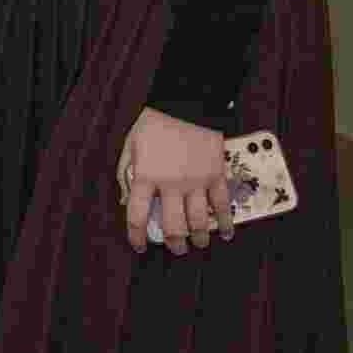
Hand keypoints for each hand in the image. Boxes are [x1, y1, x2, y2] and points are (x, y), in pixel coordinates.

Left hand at [119, 106, 231, 256]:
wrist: (186, 103)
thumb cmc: (155, 123)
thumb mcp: (130, 145)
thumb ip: (126, 173)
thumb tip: (126, 199)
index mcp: (145, 176)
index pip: (137, 215)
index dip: (136, 235)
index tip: (139, 246)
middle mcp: (170, 184)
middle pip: (172, 226)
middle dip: (174, 243)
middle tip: (176, 249)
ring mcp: (196, 182)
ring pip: (199, 221)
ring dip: (199, 238)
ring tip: (198, 244)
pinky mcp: (216, 176)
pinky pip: (222, 206)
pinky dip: (226, 223)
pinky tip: (226, 233)